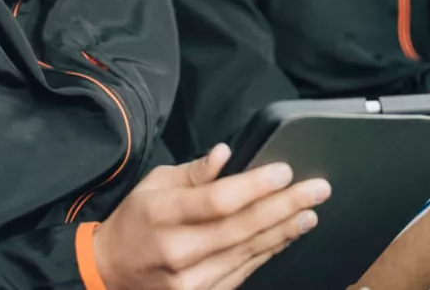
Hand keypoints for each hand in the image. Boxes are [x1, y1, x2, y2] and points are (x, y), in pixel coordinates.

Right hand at [91, 144, 331, 289]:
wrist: (111, 271)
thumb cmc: (137, 220)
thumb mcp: (155, 184)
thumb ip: (194, 172)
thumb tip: (226, 153)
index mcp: (162, 214)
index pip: (218, 200)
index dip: (255, 186)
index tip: (285, 171)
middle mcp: (178, 250)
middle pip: (241, 228)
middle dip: (285, 207)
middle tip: (318, 190)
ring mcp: (190, 280)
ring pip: (248, 252)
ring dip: (284, 231)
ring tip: (310, 213)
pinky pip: (244, 271)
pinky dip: (268, 251)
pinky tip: (287, 235)